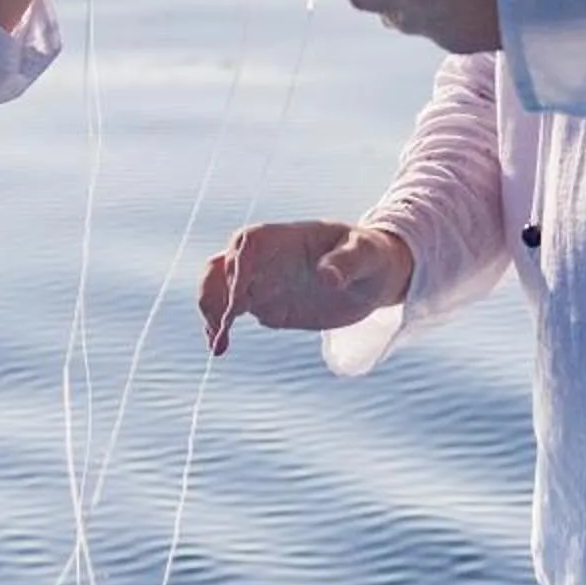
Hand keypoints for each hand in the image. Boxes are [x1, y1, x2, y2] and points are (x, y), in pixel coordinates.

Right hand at [198, 220, 413, 354]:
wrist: (375, 276)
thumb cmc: (372, 255)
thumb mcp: (367, 255)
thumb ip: (346, 263)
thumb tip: (326, 278)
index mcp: (286, 237)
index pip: (247, 243)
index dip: (238, 268)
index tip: (241, 300)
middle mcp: (267, 258)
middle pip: (221, 265)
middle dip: (213, 292)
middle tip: (222, 324)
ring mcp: (264, 281)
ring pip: (219, 289)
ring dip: (211, 312)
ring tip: (218, 342)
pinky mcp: (267, 305)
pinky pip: (232, 312)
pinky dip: (220, 327)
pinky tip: (220, 347)